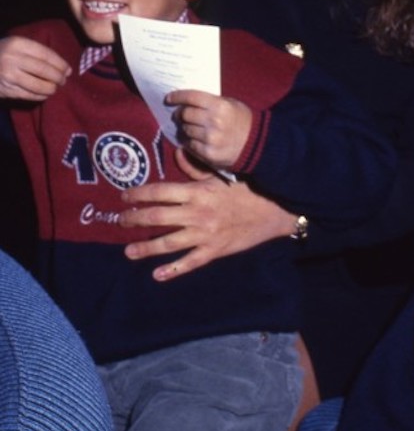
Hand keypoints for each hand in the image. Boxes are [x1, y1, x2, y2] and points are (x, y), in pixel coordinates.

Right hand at [0, 35, 70, 100]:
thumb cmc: (3, 53)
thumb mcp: (17, 45)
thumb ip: (37, 53)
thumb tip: (64, 68)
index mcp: (17, 44)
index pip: (46, 55)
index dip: (60, 64)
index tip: (68, 70)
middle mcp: (12, 58)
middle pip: (44, 70)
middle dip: (58, 77)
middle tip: (63, 80)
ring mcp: (7, 75)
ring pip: (38, 85)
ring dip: (51, 88)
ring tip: (55, 88)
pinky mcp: (5, 89)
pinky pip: (28, 95)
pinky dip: (40, 96)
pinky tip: (44, 94)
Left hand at [121, 149, 296, 280]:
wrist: (274, 211)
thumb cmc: (247, 189)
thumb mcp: (222, 174)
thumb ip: (196, 169)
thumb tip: (176, 155)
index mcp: (198, 192)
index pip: (159, 192)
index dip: (138, 194)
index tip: (124, 197)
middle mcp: (197, 213)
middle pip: (157, 217)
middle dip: (135, 220)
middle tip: (121, 221)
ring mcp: (205, 234)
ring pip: (168, 243)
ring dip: (145, 248)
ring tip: (128, 251)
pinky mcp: (214, 251)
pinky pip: (189, 262)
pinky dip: (172, 270)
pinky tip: (157, 275)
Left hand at [167, 88, 251, 168]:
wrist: (257, 145)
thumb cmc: (242, 121)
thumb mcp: (230, 104)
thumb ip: (210, 102)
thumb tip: (187, 101)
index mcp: (220, 105)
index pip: (191, 97)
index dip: (177, 97)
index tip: (169, 98)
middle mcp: (214, 121)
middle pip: (185, 114)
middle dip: (180, 114)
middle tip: (179, 115)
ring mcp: (210, 139)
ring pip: (185, 130)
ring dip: (185, 129)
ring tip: (190, 128)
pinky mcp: (208, 154)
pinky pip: (190, 146)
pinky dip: (190, 142)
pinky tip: (196, 139)